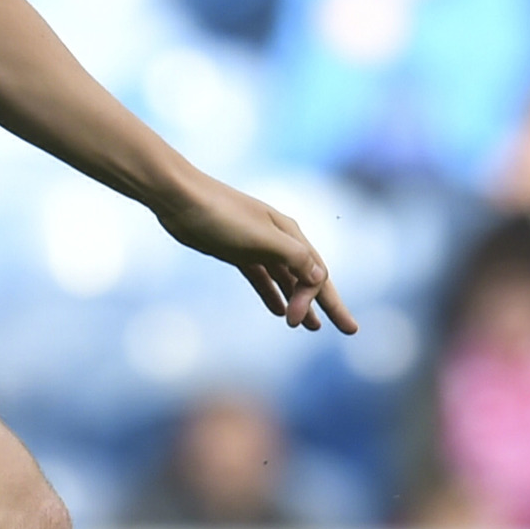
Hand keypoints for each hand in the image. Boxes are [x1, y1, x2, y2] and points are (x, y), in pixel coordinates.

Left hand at [159, 178, 357, 334]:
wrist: (179, 198)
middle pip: (310, 277)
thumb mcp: (262, 239)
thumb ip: (294, 257)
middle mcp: (279, 239)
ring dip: (299, 303)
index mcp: (290, 233)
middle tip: (350, 330)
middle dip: (328, 304)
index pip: (316, 273)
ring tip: (311, 327)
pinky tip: (277, 311)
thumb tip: (322, 277)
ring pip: (286, 280)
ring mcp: (257, 245)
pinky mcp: (236, 251)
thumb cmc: (221, 216)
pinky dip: (271, 293)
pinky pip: (262, 277)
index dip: (314, 300)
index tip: (294, 321)